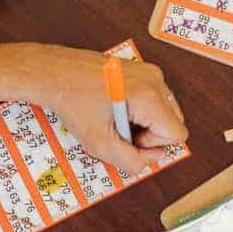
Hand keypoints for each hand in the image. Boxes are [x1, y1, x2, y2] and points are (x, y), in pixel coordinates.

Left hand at [35, 46, 185, 175]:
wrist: (55, 73)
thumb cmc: (72, 100)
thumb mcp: (99, 142)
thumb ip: (130, 161)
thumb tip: (150, 160)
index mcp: (148, 95)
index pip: (177, 134)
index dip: (153, 146)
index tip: (127, 139)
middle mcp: (154, 79)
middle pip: (174, 123)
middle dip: (150, 135)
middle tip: (119, 132)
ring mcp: (149, 72)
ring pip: (164, 112)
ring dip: (144, 124)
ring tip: (114, 119)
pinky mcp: (141, 70)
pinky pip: (154, 99)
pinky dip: (139, 110)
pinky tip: (114, 109)